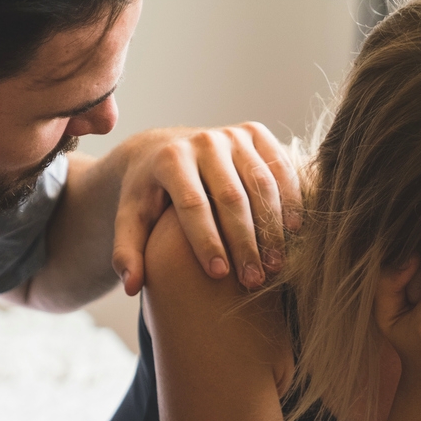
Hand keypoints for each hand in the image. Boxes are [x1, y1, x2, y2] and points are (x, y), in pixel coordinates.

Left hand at [111, 124, 302, 294]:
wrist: (164, 149)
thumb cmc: (148, 195)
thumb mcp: (130, 220)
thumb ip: (126, 252)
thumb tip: (130, 287)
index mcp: (170, 159)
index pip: (193, 204)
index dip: (207, 241)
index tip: (219, 276)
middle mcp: (203, 141)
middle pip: (231, 197)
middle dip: (244, 242)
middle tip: (253, 281)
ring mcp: (233, 135)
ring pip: (260, 183)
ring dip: (272, 226)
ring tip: (275, 266)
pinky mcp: (256, 133)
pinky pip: (280, 167)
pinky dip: (291, 199)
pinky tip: (294, 233)